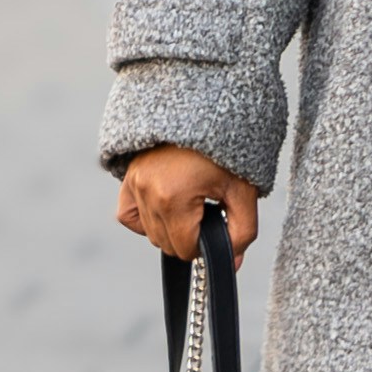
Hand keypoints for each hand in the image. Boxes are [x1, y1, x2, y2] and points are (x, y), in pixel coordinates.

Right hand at [114, 148, 258, 258]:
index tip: (217, 222)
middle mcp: (146, 192)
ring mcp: (134, 183)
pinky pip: (129, 215)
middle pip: (167, 244)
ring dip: (172, 227)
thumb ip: (242, 232)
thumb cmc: (227, 149)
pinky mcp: (128, 177)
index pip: (185, 249)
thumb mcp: (243, 190)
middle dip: (190, 236)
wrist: (206, 108)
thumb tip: (231, 263)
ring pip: (150, 233)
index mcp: (172, 198)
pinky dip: (145, 219)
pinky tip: (167, 206)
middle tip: (208, 208)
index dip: (206, 245)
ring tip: (192, 200)